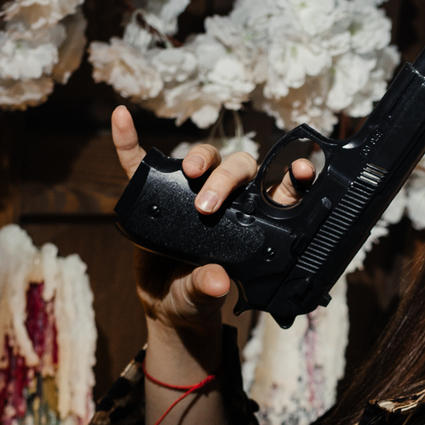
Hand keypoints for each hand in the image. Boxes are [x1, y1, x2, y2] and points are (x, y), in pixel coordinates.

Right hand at [110, 105, 315, 333]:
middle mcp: (227, 201)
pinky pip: (142, 163)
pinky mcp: (155, 193)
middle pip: (239, 169)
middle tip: (209, 204)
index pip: (277, 193)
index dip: (292, 178)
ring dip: (199, 158)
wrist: (165, 305)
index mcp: (251, 222)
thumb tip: (218, 282)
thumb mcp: (203, 297)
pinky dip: (130, 142)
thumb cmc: (195, 296)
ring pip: (204, 158)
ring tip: (189, 173)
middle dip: (227, 177)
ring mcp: (189, 193)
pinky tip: (123, 119)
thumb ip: (209, 288)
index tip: (302, 172)